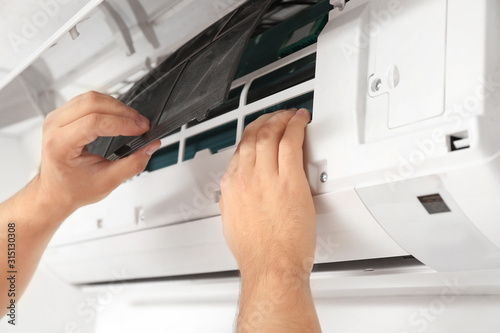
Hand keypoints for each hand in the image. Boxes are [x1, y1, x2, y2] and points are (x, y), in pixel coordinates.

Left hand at [35, 91, 160, 214]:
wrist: (56, 191)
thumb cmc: (73, 188)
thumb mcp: (107, 182)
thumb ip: (133, 164)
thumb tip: (150, 146)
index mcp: (59, 145)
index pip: (94, 122)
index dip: (122, 123)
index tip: (141, 129)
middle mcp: (54, 127)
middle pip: (92, 103)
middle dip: (123, 111)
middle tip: (141, 124)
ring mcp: (57, 118)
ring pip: (91, 98)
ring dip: (117, 106)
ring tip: (133, 120)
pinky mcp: (63, 114)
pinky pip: (88, 100)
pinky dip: (108, 105)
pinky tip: (119, 116)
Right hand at [220, 108, 319, 331]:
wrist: (270, 267)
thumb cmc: (257, 252)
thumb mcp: (233, 222)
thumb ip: (235, 201)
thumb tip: (241, 194)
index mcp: (231, 187)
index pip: (239, 150)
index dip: (251, 135)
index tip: (259, 132)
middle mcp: (245, 178)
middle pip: (252, 137)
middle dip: (265, 121)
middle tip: (275, 118)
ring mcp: (266, 178)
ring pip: (270, 135)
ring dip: (280, 119)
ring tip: (289, 115)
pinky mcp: (289, 180)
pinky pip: (291, 142)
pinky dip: (296, 126)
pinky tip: (301, 121)